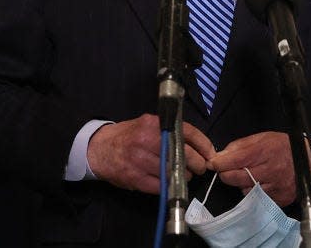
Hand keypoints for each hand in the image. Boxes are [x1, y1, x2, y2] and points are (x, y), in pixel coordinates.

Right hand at [86, 113, 214, 193]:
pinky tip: (170, 182)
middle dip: (197, 164)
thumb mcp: (147, 125)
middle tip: (200, 167)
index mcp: (153, 124)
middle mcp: (148, 140)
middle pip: (184, 154)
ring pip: (174, 172)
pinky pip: (161, 186)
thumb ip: (168, 131)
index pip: (186, 132)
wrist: (99, 148)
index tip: (210, 153)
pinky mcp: (136, 178)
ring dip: (184, 176)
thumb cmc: (128, 136)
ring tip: (185, 175)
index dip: (203, 144)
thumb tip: (196, 144)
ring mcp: (141, 160)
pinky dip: (169, 186)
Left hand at [209, 131, 295, 205]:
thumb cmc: (282, 146)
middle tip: (224, 170)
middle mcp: (270, 170)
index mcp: (265, 151)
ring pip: (246, 190)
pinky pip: (258, 199)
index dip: (220, 163)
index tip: (212, 163)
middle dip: (226, 174)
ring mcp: (276, 187)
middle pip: (238, 178)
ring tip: (246, 175)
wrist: (309, 160)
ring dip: (240, 184)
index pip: (236, 160)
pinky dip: (253, 192)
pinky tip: (257, 183)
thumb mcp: (261, 138)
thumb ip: (240, 146)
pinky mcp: (280, 199)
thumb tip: (220, 156)